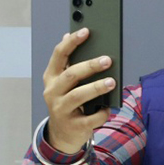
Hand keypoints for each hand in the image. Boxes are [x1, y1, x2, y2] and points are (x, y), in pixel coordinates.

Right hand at [42, 28, 115, 153]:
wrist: (62, 134)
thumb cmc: (67, 101)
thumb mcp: (64, 82)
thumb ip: (68, 61)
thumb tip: (67, 34)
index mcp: (51, 77)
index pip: (59, 55)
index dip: (72, 42)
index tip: (86, 31)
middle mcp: (52, 92)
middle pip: (70, 75)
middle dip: (90, 66)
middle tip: (108, 60)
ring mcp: (61, 109)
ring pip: (78, 96)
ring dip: (96, 87)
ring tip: (112, 82)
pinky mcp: (73, 125)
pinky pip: (90, 118)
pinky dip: (101, 112)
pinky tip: (108, 107)